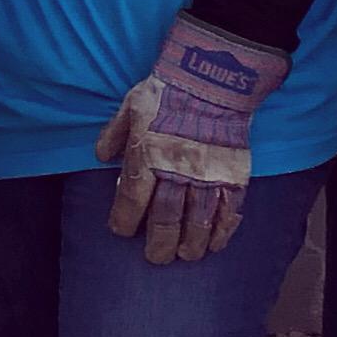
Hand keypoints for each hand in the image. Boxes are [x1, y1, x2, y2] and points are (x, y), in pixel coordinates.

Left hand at [95, 12, 289, 265]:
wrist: (213, 78)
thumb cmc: (168, 91)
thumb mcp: (131, 105)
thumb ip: (115, 133)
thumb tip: (102, 156)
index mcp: (147, 156)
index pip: (131, 200)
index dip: (124, 220)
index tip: (121, 231)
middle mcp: (176, 172)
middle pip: (165, 219)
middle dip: (158, 244)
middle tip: (156, 257)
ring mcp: (207, 176)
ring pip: (198, 222)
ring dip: (190, 245)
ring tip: (185, 256)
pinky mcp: (233, 175)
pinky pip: (228, 211)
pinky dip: (222, 231)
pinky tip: (215, 244)